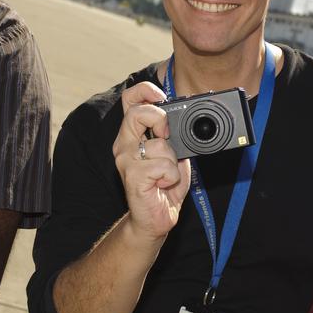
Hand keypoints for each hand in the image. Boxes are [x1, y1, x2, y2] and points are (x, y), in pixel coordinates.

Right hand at [111, 81, 191, 241]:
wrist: (154, 220)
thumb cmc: (164, 188)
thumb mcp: (175, 156)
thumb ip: (176, 137)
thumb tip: (188, 119)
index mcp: (132, 135)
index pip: (130, 100)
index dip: (145, 91)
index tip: (161, 98)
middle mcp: (124, 145)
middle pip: (138, 113)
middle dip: (160, 120)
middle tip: (168, 136)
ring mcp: (126, 161)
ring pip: (160, 144)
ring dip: (173, 161)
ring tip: (167, 175)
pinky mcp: (133, 177)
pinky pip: (163, 166)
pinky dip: (172, 177)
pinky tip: (164, 185)